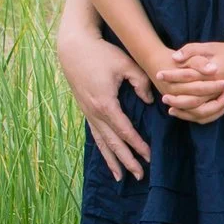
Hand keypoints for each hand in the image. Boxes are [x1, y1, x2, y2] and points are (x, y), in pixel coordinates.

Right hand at [57, 23, 154, 180]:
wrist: (74, 47)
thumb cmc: (102, 53)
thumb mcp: (126, 64)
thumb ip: (141, 83)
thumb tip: (149, 101)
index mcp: (105, 104)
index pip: (125, 131)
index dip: (137, 145)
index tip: (149, 156)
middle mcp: (94, 113)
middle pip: (113, 143)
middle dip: (126, 160)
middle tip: (140, 175)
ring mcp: (88, 113)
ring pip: (101, 143)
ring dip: (112, 160)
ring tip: (121, 177)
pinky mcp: (85, 110)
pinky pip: (95, 135)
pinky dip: (102, 149)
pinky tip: (108, 158)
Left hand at [161, 41, 223, 122]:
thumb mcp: (209, 46)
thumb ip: (191, 50)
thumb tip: (174, 58)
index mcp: (212, 72)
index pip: (187, 76)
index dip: (172, 76)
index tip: (159, 74)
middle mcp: (217, 87)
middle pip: (193, 98)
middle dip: (176, 98)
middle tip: (163, 96)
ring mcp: (222, 96)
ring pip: (201, 110)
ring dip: (184, 111)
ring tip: (171, 108)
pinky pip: (210, 114)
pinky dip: (197, 116)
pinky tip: (186, 113)